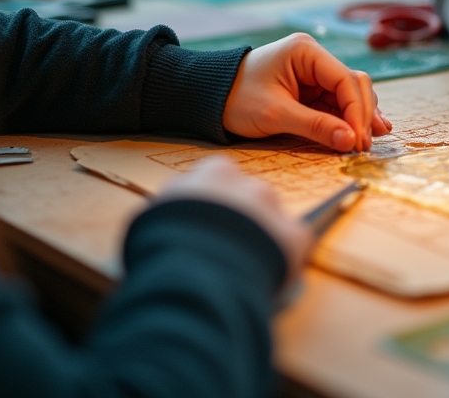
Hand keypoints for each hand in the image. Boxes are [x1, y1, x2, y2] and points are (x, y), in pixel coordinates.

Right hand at [159, 157, 311, 277]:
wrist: (195, 274)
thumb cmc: (163, 245)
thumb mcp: (152, 216)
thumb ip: (172, 206)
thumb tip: (172, 215)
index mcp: (214, 173)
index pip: (219, 176)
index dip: (213, 199)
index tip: (207, 217)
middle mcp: (249, 184)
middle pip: (249, 198)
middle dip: (241, 218)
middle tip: (226, 245)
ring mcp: (275, 209)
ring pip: (273, 220)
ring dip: (263, 237)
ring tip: (243, 265)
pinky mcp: (296, 237)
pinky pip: (292, 246)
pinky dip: (282, 259)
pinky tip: (263, 275)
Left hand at [223, 33, 391, 151]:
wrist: (210, 98)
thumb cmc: (236, 98)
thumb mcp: (275, 114)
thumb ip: (315, 126)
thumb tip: (350, 141)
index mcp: (306, 52)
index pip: (344, 79)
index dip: (357, 110)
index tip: (359, 138)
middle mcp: (315, 58)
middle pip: (353, 84)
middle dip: (361, 115)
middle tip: (364, 145)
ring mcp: (314, 74)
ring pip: (349, 94)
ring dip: (359, 118)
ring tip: (367, 142)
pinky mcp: (311, 90)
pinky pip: (336, 103)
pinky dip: (348, 119)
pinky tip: (360, 134)